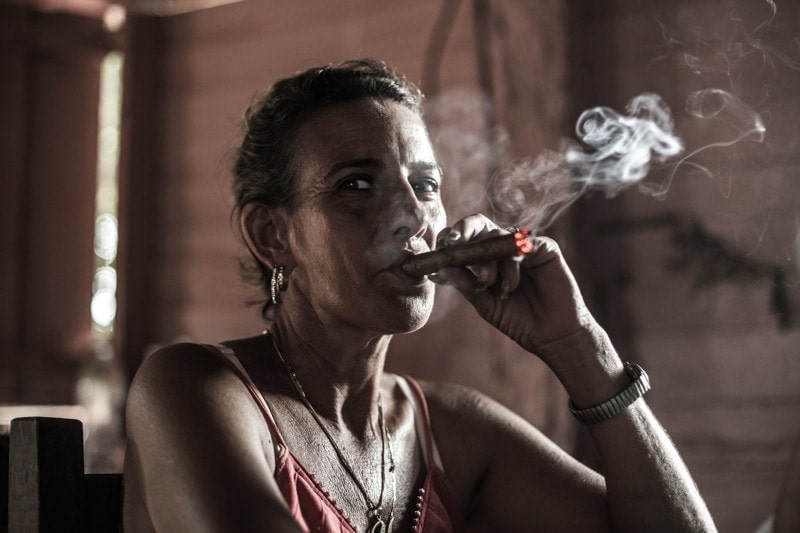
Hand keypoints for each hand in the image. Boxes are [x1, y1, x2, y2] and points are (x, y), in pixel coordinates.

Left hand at [433, 214, 595, 360]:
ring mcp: (522, 247)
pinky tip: (511, 282)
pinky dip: (512, 261)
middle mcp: (502, 249)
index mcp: (485, 260)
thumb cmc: (517, 319)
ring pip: (499, 237)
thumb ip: (465, 284)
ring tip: (491, 284)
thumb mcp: (485, 303)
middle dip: (464, 230)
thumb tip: (441, 267)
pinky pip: (522, 244)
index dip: (451, 238)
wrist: (550, 334)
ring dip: (490, 260)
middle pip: (480, 225)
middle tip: (454, 242)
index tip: (440, 248)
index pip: (464, 239)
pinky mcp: (543, 247)